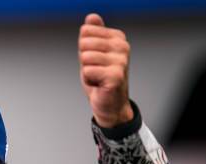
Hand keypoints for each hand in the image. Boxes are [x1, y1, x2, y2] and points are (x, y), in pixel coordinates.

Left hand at [79, 13, 132, 127]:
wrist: (110, 104)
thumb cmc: (100, 79)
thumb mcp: (92, 53)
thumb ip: (92, 35)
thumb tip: (92, 17)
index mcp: (117, 38)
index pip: (85, 32)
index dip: (83, 49)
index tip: (94, 60)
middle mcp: (122, 46)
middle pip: (84, 43)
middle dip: (84, 61)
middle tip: (95, 70)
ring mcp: (121, 60)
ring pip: (85, 57)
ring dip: (87, 72)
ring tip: (98, 77)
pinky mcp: (116, 75)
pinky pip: (88, 71)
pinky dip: (89, 81)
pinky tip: (100, 84)